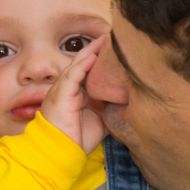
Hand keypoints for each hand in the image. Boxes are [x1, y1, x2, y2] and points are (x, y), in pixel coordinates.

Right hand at [40, 35, 106, 153]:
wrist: (62, 153)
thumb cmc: (78, 139)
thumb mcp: (100, 122)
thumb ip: (110, 111)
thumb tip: (128, 106)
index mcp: (77, 94)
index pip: (89, 71)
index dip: (100, 59)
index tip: (114, 49)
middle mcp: (69, 89)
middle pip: (83, 64)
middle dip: (96, 50)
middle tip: (110, 36)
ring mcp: (63, 90)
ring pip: (77, 66)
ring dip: (91, 52)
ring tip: (103, 40)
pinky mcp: (61, 95)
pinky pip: (72, 76)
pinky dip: (82, 65)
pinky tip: (93, 56)